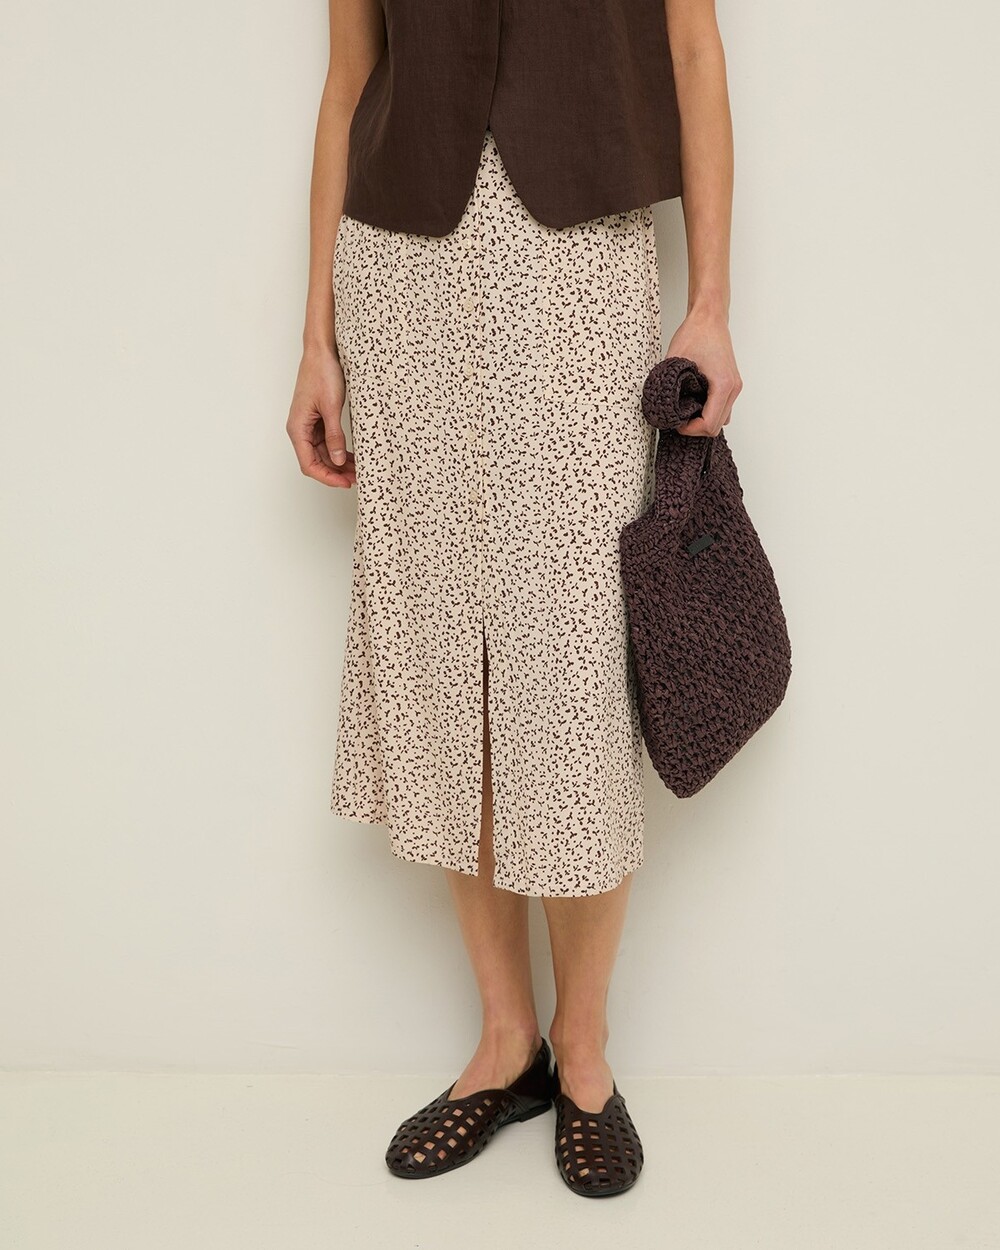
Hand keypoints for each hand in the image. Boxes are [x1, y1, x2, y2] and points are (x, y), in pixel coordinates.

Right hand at [286, 345, 355, 486]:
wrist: (322, 351)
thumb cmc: (322, 373)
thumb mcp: (332, 407)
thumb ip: (334, 435)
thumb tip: (336, 460)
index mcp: (298, 428)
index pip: (309, 465)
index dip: (327, 477)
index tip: (345, 483)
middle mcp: (300, 429)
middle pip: (316, 462)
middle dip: (336, 473)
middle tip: (357, 479)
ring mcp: (309, 425)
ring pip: (323, 453)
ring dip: (339, 463)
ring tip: (358, 470)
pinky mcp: (318, 419)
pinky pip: (327, 441)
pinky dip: (339, 450)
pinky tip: (352, 456)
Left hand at [664, 311, 741, 436]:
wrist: (709, 318)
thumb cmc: (695, 333)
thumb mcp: (676, 362)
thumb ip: (672, 388)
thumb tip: (664, 409)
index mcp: (723, 385)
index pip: (709, 424)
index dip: (690, 429)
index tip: (676, 423)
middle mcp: (733, 388)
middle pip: (717, 426)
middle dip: (696, 427)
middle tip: (677, 419)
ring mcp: (734, 386)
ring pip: (721, 419)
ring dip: (703, 420)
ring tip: (684, 410)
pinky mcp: (731, 383)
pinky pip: (722, 408)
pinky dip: (708, 411)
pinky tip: (693, 402)